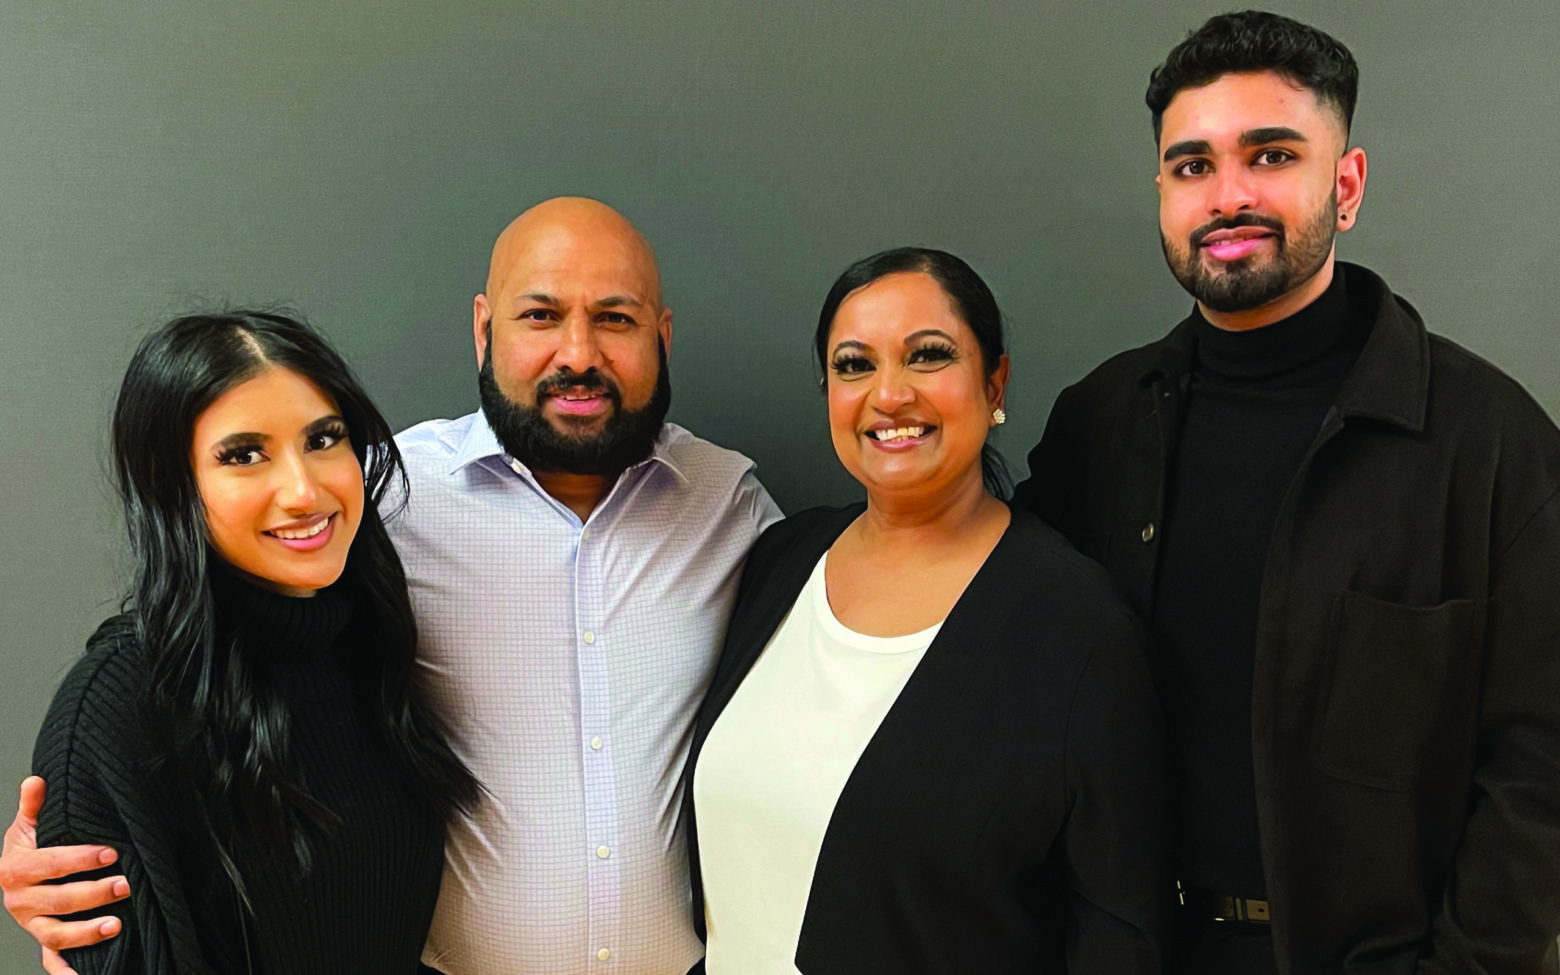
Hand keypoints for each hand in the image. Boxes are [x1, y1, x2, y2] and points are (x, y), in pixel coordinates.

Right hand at [0, 777, 129, 974]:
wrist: (10, 877)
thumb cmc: (28, 849)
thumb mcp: (27, 827)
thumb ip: (34, 806)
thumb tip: (37, 780)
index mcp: (16, 869)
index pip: (51, 864)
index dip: (80, 858)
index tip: (111, 852)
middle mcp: (21, 901)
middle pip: (59, 901)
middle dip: (93, 894)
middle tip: (125, 884)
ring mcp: (32, 924)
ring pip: (56, 935)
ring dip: (87, 933)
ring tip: (117, 925)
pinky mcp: (42, 941)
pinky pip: (52, 961)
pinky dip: (66, 972)